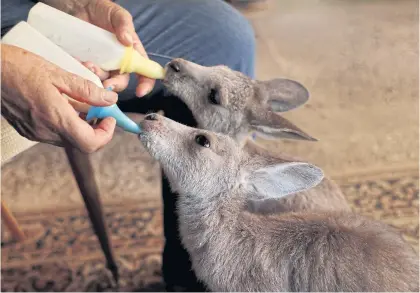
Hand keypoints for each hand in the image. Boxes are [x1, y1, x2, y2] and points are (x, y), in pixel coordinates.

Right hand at [1, 44, 117, 152]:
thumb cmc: (17, 67)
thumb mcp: (57, 73)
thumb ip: (86, 90)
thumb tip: (110, 99)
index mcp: (55, 117)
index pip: (90, 143)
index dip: (106, 134)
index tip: (110, 118)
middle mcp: (45, 131)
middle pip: (82, 143)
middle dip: (97, 128)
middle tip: (100, 109)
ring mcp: (35, 133)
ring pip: (70, 139)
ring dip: (82, 125)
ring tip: (82, 103)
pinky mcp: (29, 130)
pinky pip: (56, 133)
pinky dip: (67, 123)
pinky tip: (65, 104)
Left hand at [70, 0, 154, 96]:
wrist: (78, 6)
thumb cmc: (102, 10)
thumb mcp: (117, 14)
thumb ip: (124, 25)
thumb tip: (127, 41)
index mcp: (131, 53)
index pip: (144, 72)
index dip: (145, 84)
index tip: (140, 92)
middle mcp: (118, 63)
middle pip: (121, 82)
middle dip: (115, 85)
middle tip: (106, 84)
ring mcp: (101, 65)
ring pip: (103, 81)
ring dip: (97, 78)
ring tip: (89, 65)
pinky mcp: (86, 64)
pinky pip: (86, 76)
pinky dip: (84, 74)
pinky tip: (80, 64)